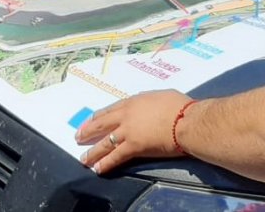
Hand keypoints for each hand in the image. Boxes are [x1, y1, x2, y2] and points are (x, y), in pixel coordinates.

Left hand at [76, 90, 192, 173]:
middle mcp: (126, 116)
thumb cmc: (179, 106)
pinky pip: (116, 156)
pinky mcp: (134, 146)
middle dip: (88, 131)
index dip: (98, 117)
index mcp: (133, 102)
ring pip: (105, 142)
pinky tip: (98, 168)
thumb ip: (149, 102)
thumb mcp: (159, 96)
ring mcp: (128, 131)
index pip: (110, 110)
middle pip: (101, 124)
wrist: (186, 121)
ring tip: (84, 158)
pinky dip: (106, 163)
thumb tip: (149, 106)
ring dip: (93, 152)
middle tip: (78, 137)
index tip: (90, 121)